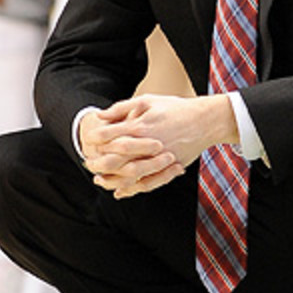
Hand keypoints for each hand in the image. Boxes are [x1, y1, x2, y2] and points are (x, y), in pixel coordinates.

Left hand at [79, 94, 236, 197]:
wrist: (205, 121)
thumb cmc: (174, 108)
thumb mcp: (147, 101)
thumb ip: (122, 108)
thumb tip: (100, 116)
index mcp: (140, 126)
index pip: (109, 136)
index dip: (95, 139)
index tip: (88, 140)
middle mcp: (147, 145)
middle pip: (114, 160)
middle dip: (97, 164)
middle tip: (87, 164)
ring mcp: (158, 159)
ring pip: (128, 176)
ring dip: (110, 180)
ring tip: (98, 179)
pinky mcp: (167, 169)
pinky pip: (146, 184)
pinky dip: (130, 190)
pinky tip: (119, 191)